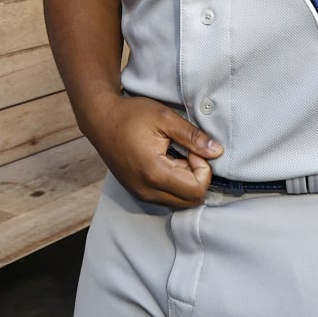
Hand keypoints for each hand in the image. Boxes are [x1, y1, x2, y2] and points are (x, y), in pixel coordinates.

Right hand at [80, 92, 222, 207]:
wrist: (100, 119)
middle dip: (197, 178)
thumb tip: (217, 151)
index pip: (196, 190)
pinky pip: (166, 197)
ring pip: (180, 201)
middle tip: (187, 153)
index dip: (203, 169)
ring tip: (175, 155)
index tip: (193, 149)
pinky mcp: (138, 192)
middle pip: (191, 201)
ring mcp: (141, 193)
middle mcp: (147, 190)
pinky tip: (166, 162)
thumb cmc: (131, 115)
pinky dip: (174, 184)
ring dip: (185, 181)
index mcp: (154, 172)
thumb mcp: (165, 118)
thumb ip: (193, 136)